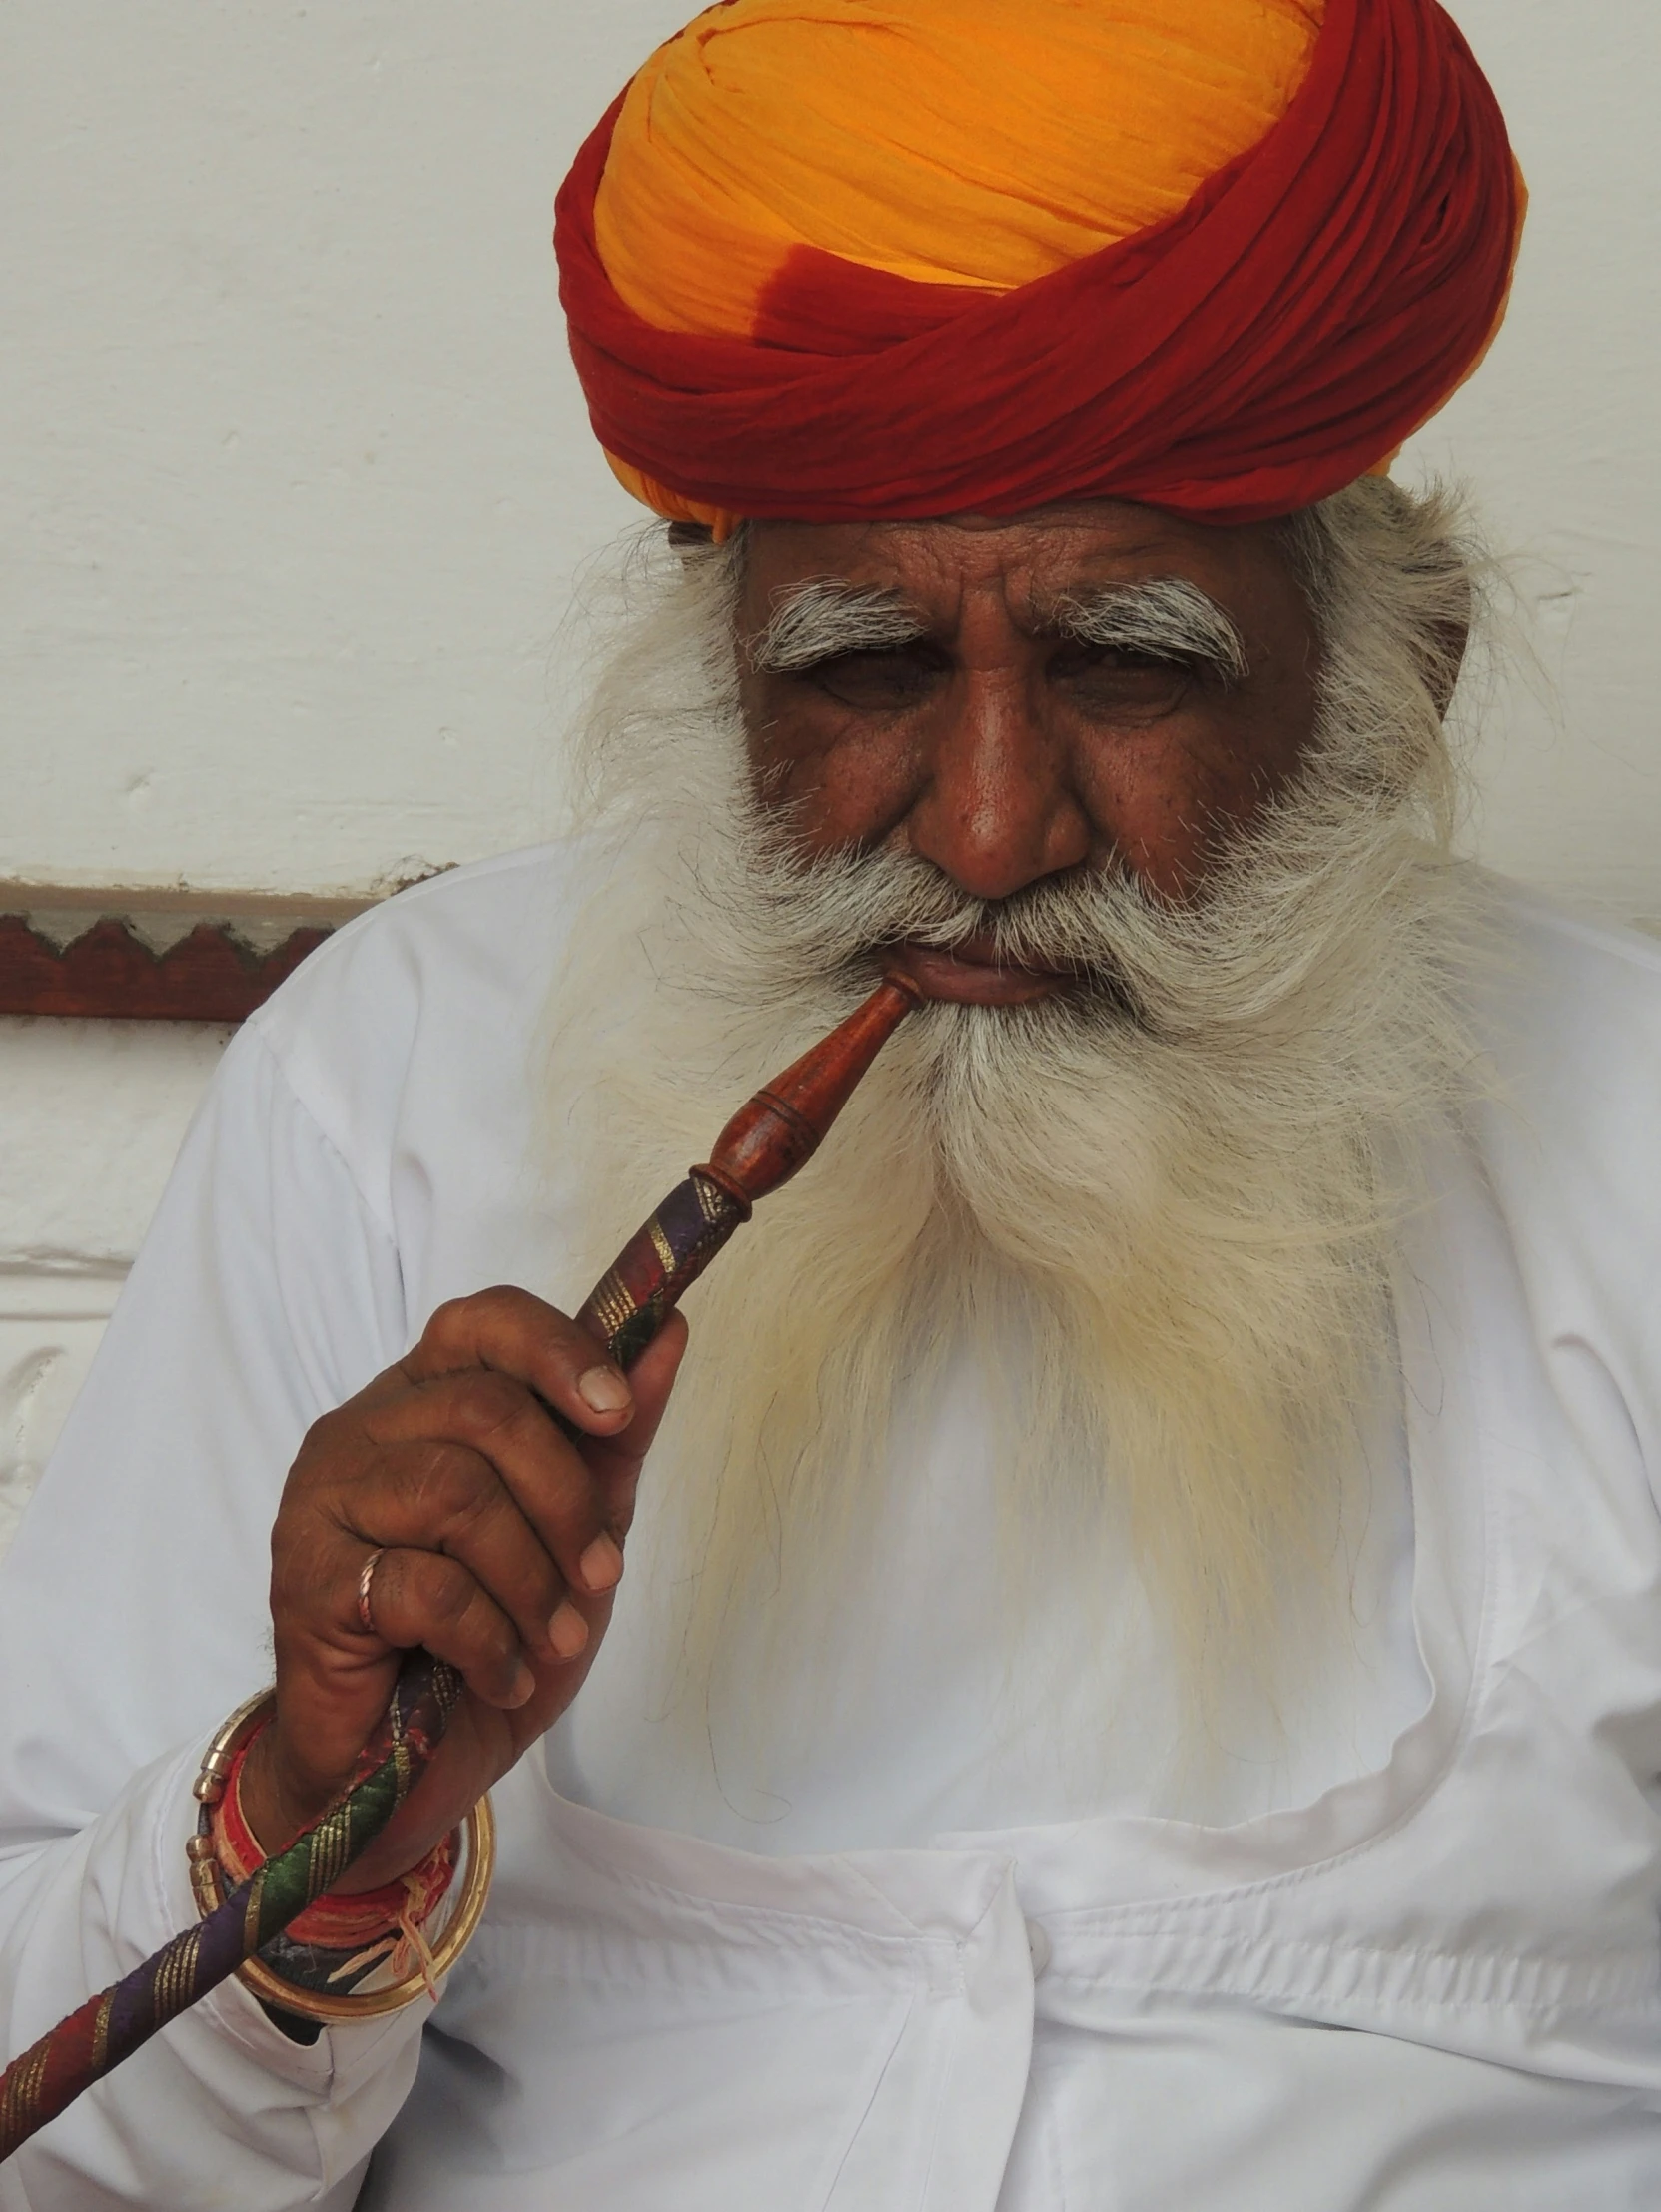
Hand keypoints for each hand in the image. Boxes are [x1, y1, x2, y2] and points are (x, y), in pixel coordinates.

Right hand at [240, 1286, 686, 1889]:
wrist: (404, 1770)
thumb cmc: (489, 1637)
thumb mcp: (577, 1533)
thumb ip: (615, 1438)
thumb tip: (669, 1329)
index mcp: (423, 1401)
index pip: (484, 1322)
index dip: (558, 1352)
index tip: (619, 1412)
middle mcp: (362, 1431)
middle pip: (485, 1409)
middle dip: (567, 1500)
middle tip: (599, 1576)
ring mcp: (322, 1501)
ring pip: (456, 1493)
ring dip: (531, 1579)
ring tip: (549, 1638)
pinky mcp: (306, 1582)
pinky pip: (423, 1585)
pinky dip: (487, 1640)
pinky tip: (499, 1673)